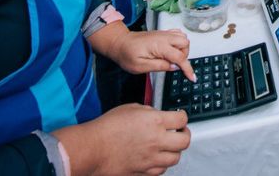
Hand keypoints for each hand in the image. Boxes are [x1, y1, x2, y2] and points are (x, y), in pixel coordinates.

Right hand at [54, 104, 189, 175]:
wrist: (93, 148)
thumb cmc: (107, 128)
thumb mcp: (131, 108)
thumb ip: (149, 112)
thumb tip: (158, 115)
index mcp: (156, 122)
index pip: (182, 119)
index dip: (182, 116)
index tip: (179, 117)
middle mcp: (157, 141)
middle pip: (185, 141)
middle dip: (184, 135)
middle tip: (179, 132)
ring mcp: (152, 159)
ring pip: (175, 158)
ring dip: (174, 151)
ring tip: (167, 146)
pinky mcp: (144, 172)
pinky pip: (161, 170)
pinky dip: (161, 164)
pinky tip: (155, 158)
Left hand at [112, 29, 194, 79]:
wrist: (120, 43)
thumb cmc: (127, 54)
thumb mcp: (140, 66)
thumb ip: (159, 66)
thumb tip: (174, 67)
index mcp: (159, 46)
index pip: (179, 57)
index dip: (187, 68)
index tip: (192, 77)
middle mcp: (164, 37)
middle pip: (185, 44)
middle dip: (185, 56)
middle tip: (175, 66)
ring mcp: (164, 34)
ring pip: (183, 38)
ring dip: (183, 49)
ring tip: (172, 59)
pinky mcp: (162, 34)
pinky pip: (178, 34)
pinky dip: (179, 42)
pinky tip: (172, 50)